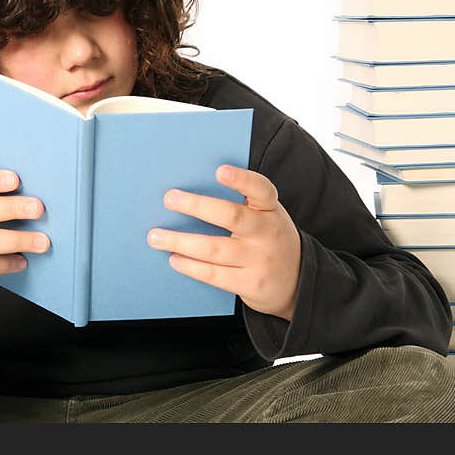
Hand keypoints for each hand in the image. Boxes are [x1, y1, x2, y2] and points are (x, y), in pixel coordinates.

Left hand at [146, 165, 300, 320]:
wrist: (299, 283)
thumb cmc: (269, 240)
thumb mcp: (266, 217)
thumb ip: (241, 204)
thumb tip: (191, 190)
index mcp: (270, 209)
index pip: (260, 189)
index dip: (241, 179)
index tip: (220, 170)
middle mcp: (267, 232)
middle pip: (231, 216)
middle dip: (196, 206)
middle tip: (169, 198)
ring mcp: (259, 260)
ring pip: (214, 249)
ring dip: (180, 241)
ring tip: (155, 236)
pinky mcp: (250, 283)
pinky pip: (214, 274)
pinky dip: (190, 266)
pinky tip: (174, 259)